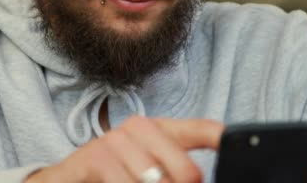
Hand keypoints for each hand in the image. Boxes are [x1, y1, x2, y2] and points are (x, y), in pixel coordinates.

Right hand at [26, 117, 223, 182]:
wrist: (68, 179)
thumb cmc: (112, 176)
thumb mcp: (148, 173)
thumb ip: (176, 174)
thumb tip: (198, 181)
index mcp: (158, 130)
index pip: (201, 130)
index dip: (223, 140)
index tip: (238, 148)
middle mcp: (139, 127)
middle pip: (187, 171)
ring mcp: (116, 139)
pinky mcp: (96, 156)